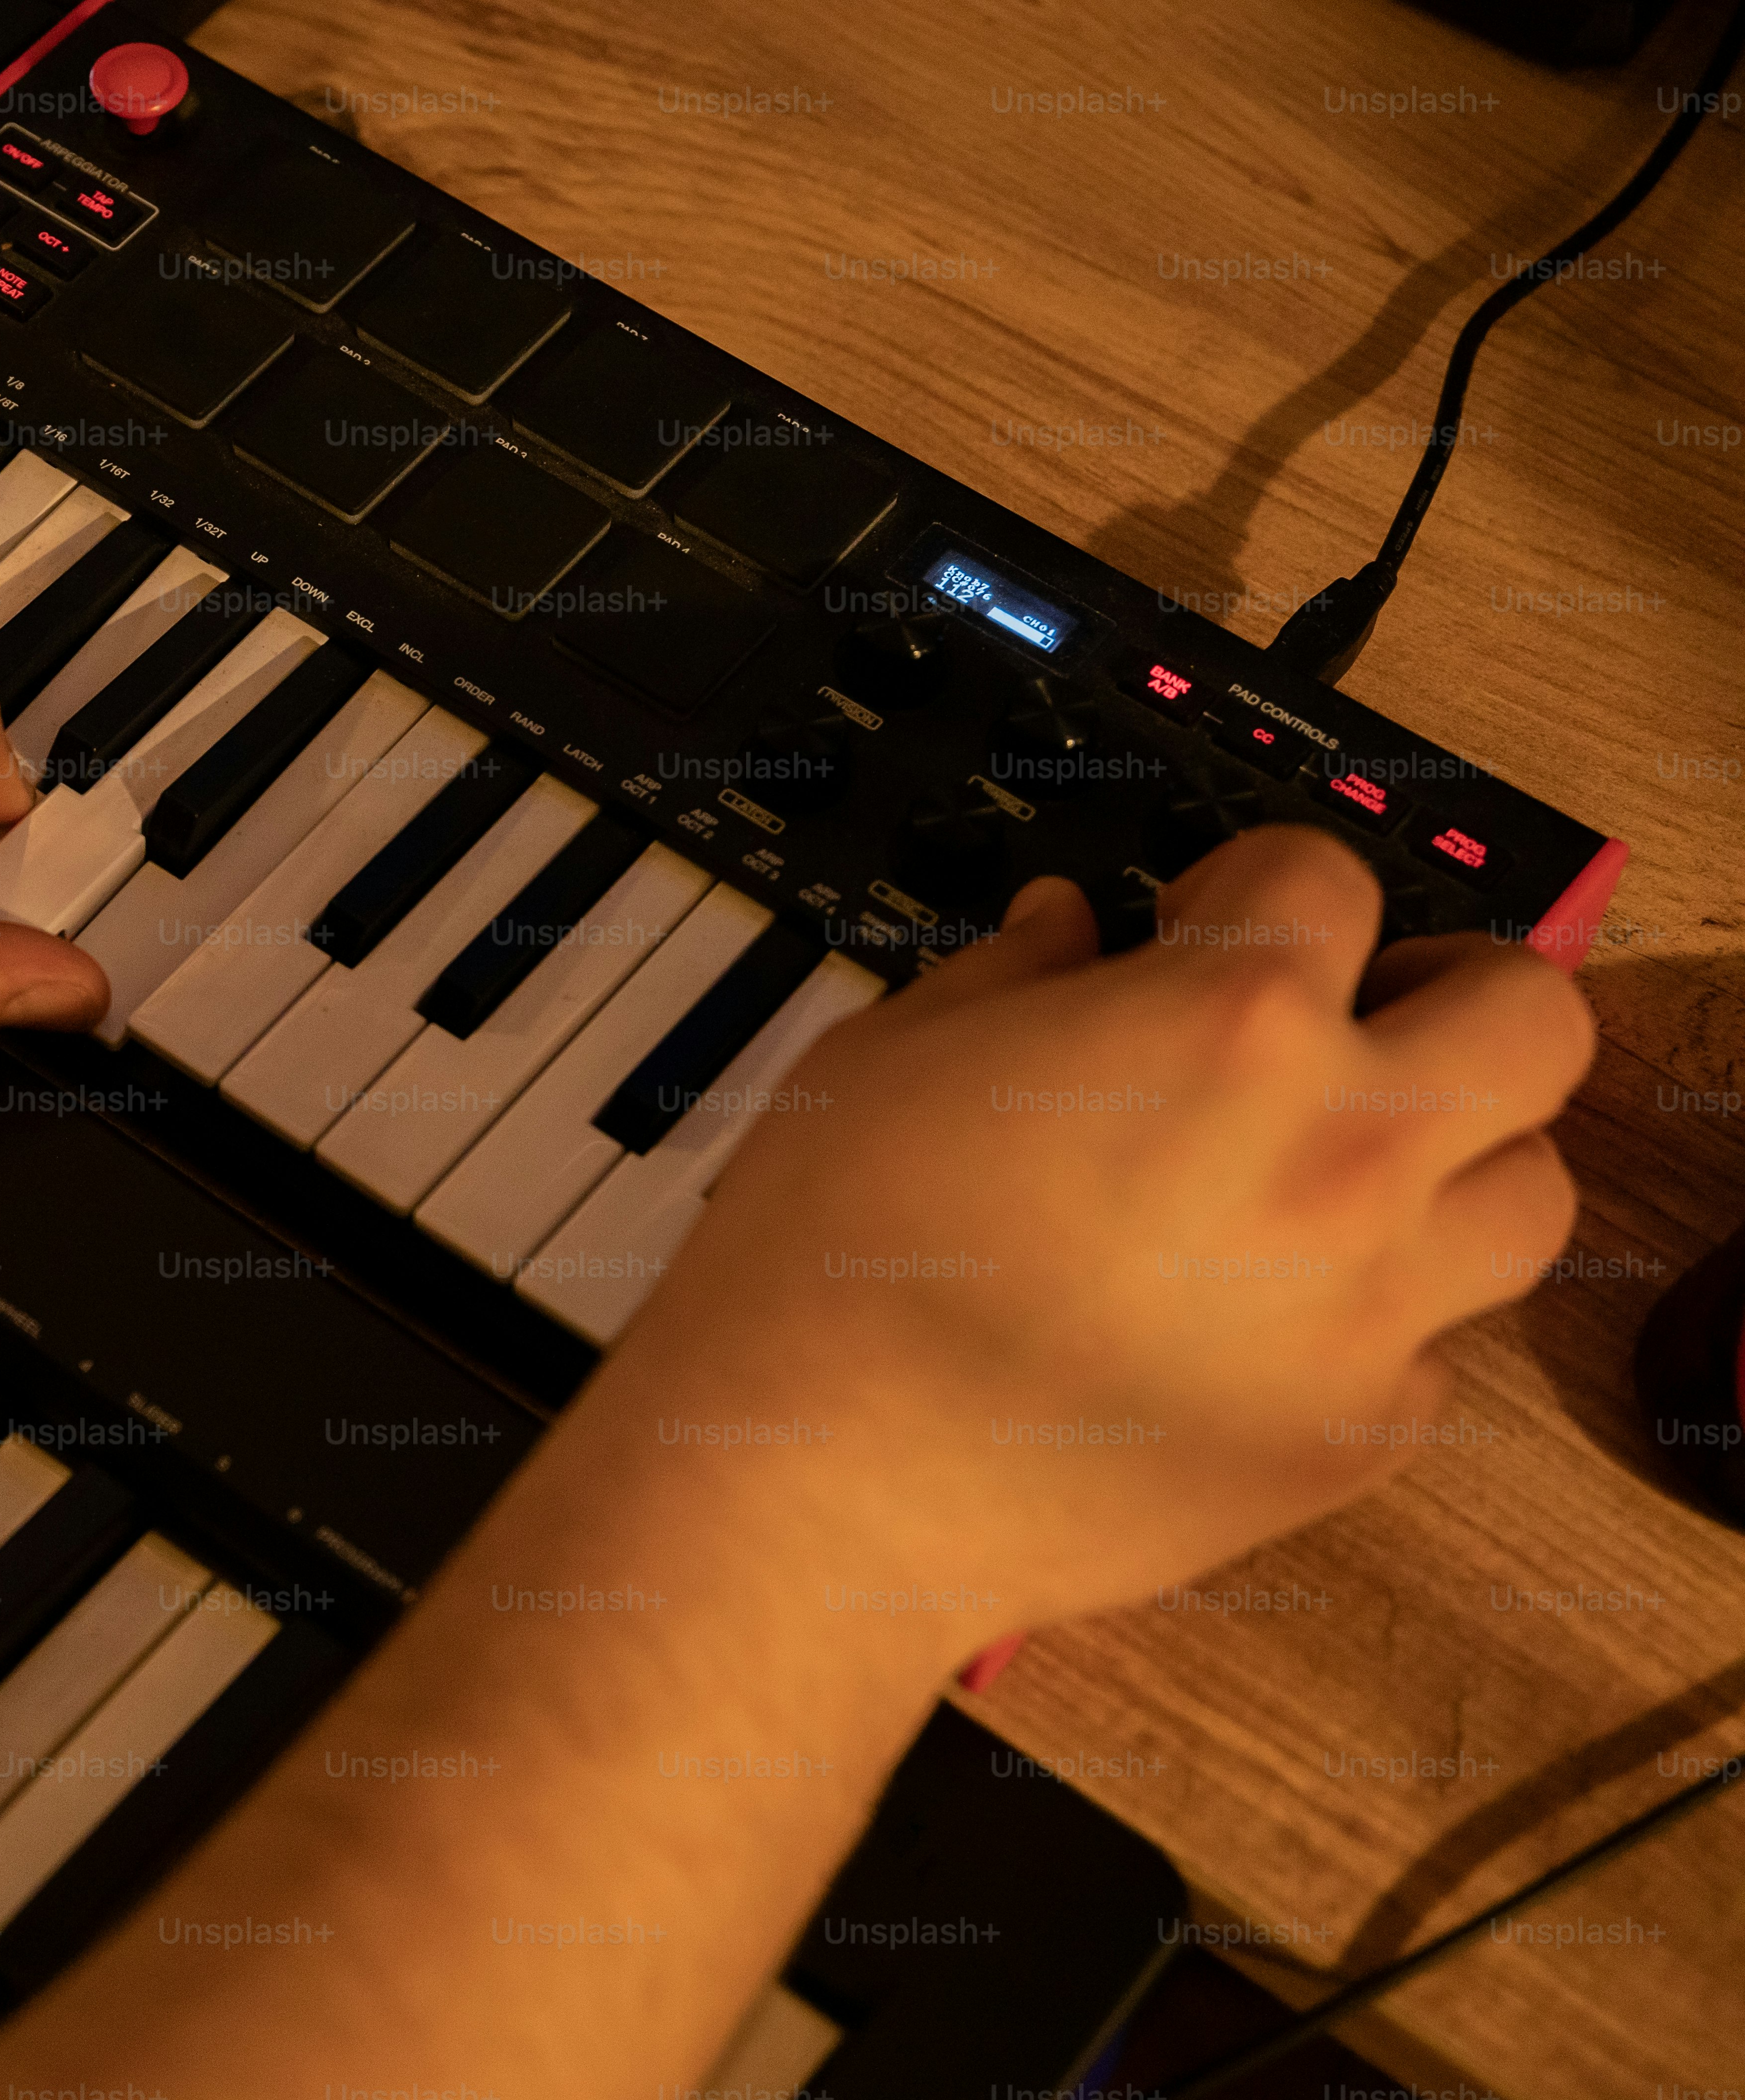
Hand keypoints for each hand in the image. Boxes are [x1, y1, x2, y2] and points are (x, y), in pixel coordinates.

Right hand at [608, 824, 1591, 1638]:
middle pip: (1533, 1021)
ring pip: (1529, 1197)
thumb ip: (1010, 977)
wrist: (822, 1478)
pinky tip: (1256, 1325)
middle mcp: (1339, 1156)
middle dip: (1455, 998)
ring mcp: (1369, 1309)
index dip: (1255, 884)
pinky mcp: (1354, 1438)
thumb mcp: (889, 1055)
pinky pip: (1430, 1353)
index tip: (1206, 919)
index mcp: (1226, 1022)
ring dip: (1452, 1165)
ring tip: (1338, 1179)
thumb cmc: (833, 1264)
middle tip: (1363, 1020)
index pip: (1327, 877)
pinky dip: (1370, 1325)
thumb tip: (1066, 937)